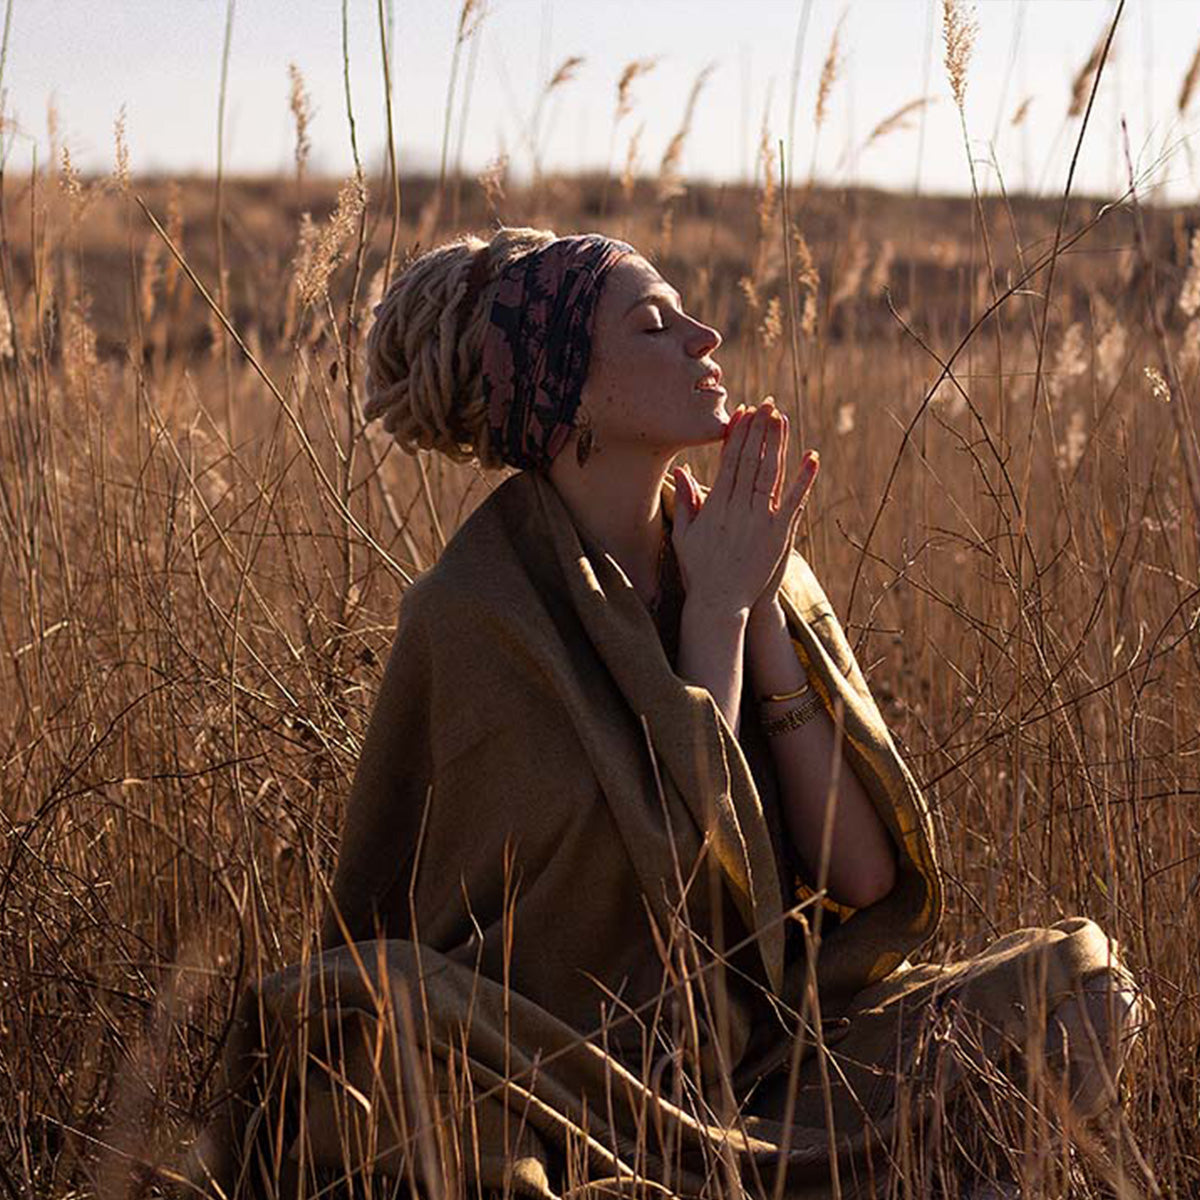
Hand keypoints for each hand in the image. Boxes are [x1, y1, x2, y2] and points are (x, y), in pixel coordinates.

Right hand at [671, 398, 818, 616]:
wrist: (719, 603)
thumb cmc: (698, 570)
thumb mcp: (684, 535)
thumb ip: (685, 503)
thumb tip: (681, 473)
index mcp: (715, 506)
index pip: (728, 461)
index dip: (737, 435)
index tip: (744, 413)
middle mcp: (737, 509)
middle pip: (750, 460)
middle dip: (759, 430)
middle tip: (767, 404)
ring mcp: (759, 521)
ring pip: (769, 474)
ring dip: (777, 444)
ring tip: (783, 418)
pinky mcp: (777, 535)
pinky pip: (793, 502)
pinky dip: (803, 479)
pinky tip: (811, 458)